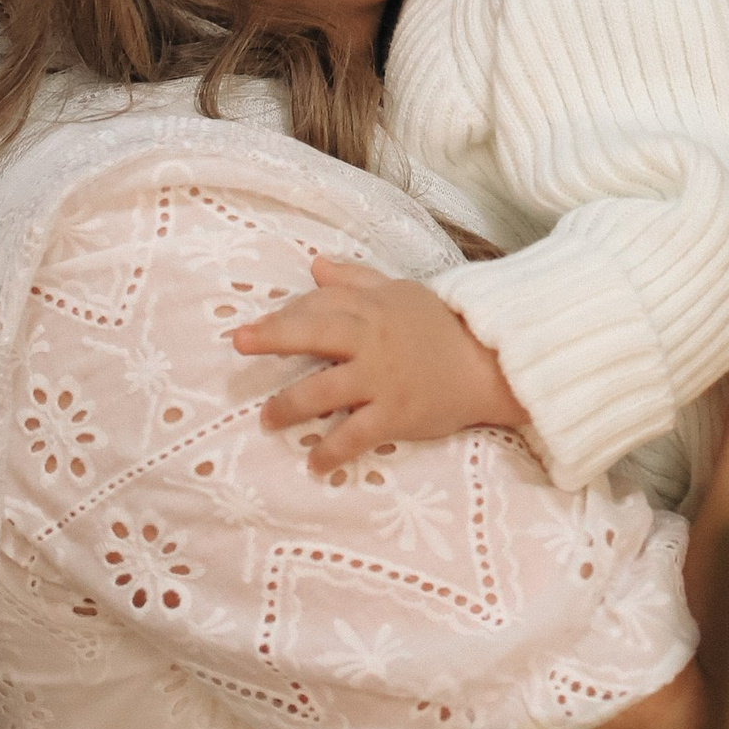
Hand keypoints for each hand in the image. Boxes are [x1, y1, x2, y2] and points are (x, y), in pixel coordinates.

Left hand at [230, 258, 525, 472]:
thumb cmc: (441, 329)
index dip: (285, 315)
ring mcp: (382, 379)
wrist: (489, 367)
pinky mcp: (396, 415)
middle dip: (274, 336)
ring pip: (324, 390)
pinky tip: (315, 463)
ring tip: (268, 418)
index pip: (320, 303)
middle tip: (239, 343)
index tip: (255, 328)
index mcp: (372, 308)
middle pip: (315, 333)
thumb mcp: (401, 293)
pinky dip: (332, 451)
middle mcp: (372, 340)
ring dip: (290, 405)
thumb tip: (315, 266)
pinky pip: (355, 435)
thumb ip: (356, 280)